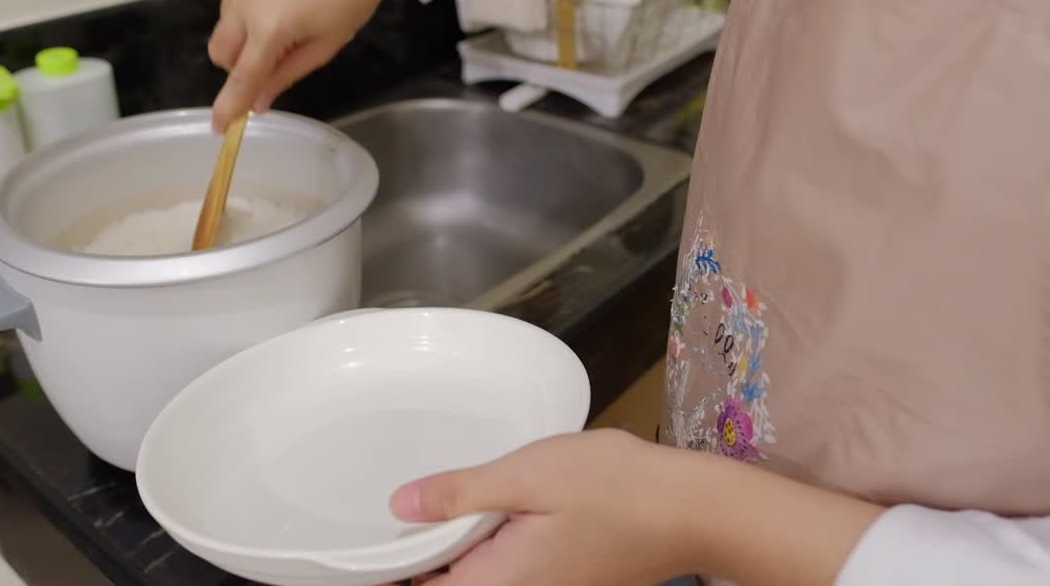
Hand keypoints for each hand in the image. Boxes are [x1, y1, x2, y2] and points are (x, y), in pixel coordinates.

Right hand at [208, 0, 463, 130]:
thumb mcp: (325, 46)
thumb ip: (285, 75)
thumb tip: (256, 103)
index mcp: (271, 28)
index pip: (241, 76)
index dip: (229, 105)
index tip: (218, 126)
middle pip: (220, 49)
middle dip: (238, 62)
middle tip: (272, 55)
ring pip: (226, 17)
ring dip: (246, 25)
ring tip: (286, 8)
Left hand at [387, 429, 884, 585]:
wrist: (691, 509)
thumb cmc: (616, 488)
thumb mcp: (527, 475)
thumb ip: (458, 494)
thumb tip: (398, 506)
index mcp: (497, 585)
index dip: (383, 566)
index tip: (357, 540)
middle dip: (413, 556)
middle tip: (390, 508)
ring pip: (470, 580)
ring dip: (447, 550)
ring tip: (426, 505)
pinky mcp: (558, 584)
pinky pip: (499, 573)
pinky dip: (480, 547)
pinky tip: (480, 510)